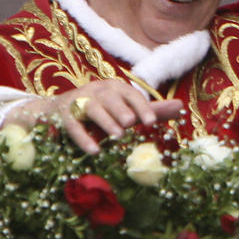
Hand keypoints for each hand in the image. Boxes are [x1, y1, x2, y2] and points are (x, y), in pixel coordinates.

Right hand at [3, 79, 182, 154]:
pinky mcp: (63, 114)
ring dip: (105, 121)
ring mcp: (79, 100)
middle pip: (111, 98)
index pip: (131, 94)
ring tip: (117, 136)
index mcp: (116, 87)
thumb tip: (181, 107)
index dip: (142, 106)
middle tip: (130, 124)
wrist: (56, 110)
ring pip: (93, 109)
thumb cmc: (102, 111)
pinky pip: (74, 126)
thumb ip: (152, 110)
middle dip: (121, 110)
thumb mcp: (126, 109)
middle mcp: (98, 90)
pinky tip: (93, 151)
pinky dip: (83, 138)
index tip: (152, 122)